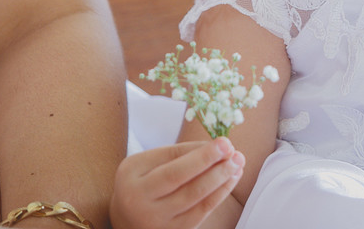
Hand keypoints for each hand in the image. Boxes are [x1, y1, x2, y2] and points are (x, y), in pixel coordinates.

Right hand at [110, 139, 243, 228]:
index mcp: (133, 183)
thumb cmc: (140, 181)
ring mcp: (158, 224)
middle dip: (216, 169)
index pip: (174, 170)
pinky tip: (231, 179)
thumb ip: (177, 153)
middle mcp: (142, 207)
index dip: (202, 157)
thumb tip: (214, 147)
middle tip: (236, 153)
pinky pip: (201, 213)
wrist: (125, 216)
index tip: (224, 142)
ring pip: (197, 202)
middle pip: (187, 188)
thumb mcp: (147, 162)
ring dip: (222, 181)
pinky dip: (219, 195)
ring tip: (238, 163)